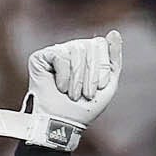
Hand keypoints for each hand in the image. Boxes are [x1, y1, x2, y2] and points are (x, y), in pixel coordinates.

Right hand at [0, 32, 122, 146]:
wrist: (63, 124)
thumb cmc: (85, 108)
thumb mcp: (107, 85)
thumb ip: (113, 59)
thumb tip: (114, 32)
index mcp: (87, 55)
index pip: (100, 44)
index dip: (102, 67)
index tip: (99, 87)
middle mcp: (71, 50)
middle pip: (88, 45)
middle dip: (91, 74)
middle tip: (86, 94)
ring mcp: (56, 52)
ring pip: (75, 50)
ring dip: (78, 78)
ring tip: (72, 94)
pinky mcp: (41, 57)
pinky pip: (59, 55)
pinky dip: (64, 75)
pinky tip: (60, 87)